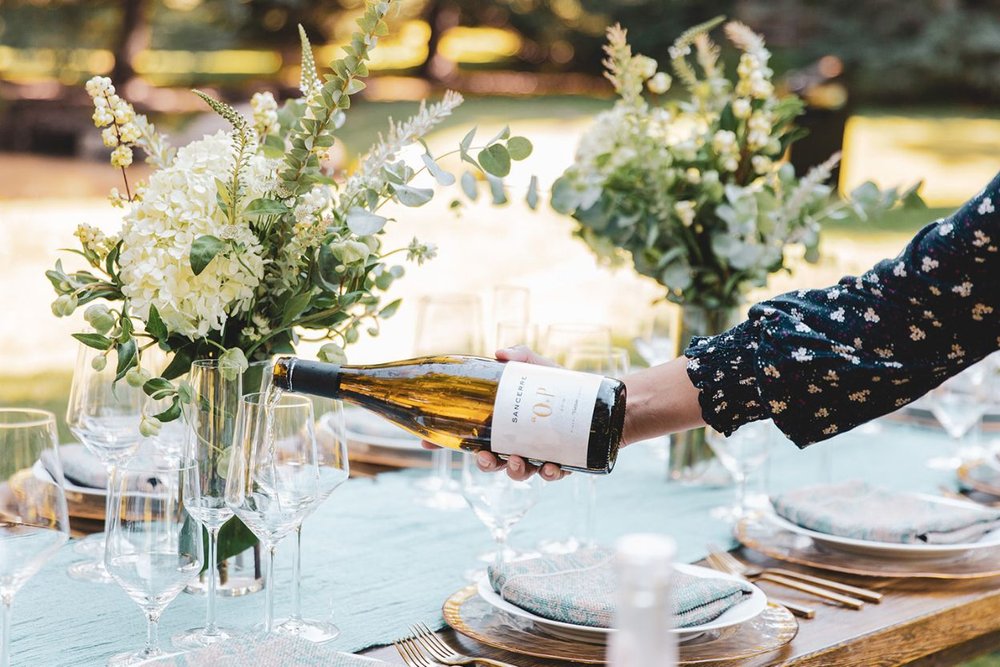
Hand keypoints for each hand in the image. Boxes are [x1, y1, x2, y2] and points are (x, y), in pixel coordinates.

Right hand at [421, 345, 571, 481]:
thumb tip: (499, 353)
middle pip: (491, 461)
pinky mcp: (563, 462)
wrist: (601, 400)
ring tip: (518, 460)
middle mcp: (517, 442)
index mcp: (503, 423)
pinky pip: (551, 474)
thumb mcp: (540, 366)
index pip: (469, 435)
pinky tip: (550, 466)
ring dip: (514, 471)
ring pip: (518, 473)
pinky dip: (549, 473)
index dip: (445, 443)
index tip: (427, 445)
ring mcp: (538, 455)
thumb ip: (520, 356)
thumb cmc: (563, 384)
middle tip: (485, 458)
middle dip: (484, 464)